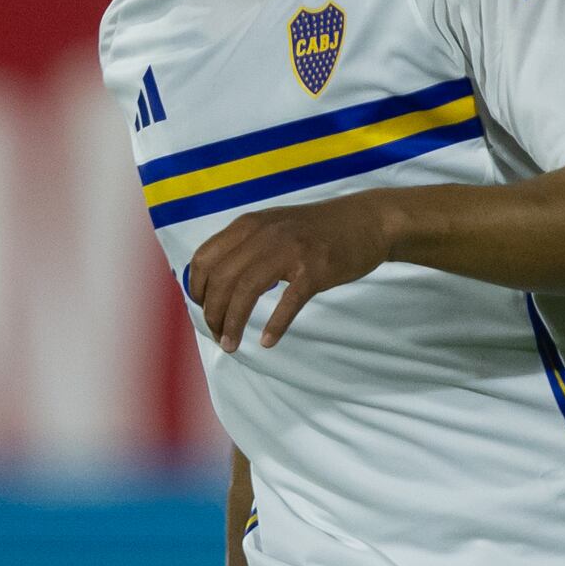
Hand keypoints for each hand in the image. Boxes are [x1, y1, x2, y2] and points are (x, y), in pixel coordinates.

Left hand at [192, 194, 392, 348]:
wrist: (366, 220)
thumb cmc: (318, 230)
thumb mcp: (273, 226)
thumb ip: (246, 245)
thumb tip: (216, 280)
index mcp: (249, 225)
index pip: (205, 259)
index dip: (197, 290)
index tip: (203, 310)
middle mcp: (264, 234)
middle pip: (222, 279)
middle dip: (213, 314)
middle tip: (218, 336)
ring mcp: (290, 250)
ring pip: (246, 291)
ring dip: (234, 323)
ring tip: (231, 345)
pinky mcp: (316, 269)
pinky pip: (288, 302)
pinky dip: (275, 325)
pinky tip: (267, 341)